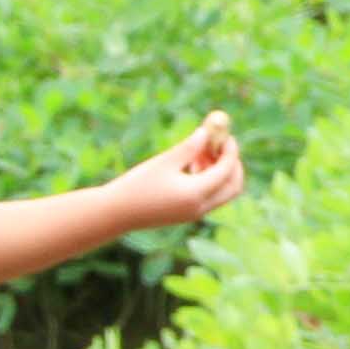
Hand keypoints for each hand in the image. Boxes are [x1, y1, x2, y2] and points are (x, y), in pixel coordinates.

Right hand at [106, 113, 242, 230]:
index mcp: (196, 194)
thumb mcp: (164, 162)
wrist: (116, 213)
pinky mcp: (187, 215)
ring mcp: (194, 214)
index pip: (226, 171)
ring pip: (222, 193)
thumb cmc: (137, 185)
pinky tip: (191, 165)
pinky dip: (209, 181)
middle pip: (233, 187)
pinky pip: (209, 197)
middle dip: (233, 165)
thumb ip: (189, 148)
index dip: (230, 151)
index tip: (226, 135)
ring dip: (220, 172)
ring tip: (200, 152)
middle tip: (223, 145)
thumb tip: (206, 133)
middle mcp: (200, 208)